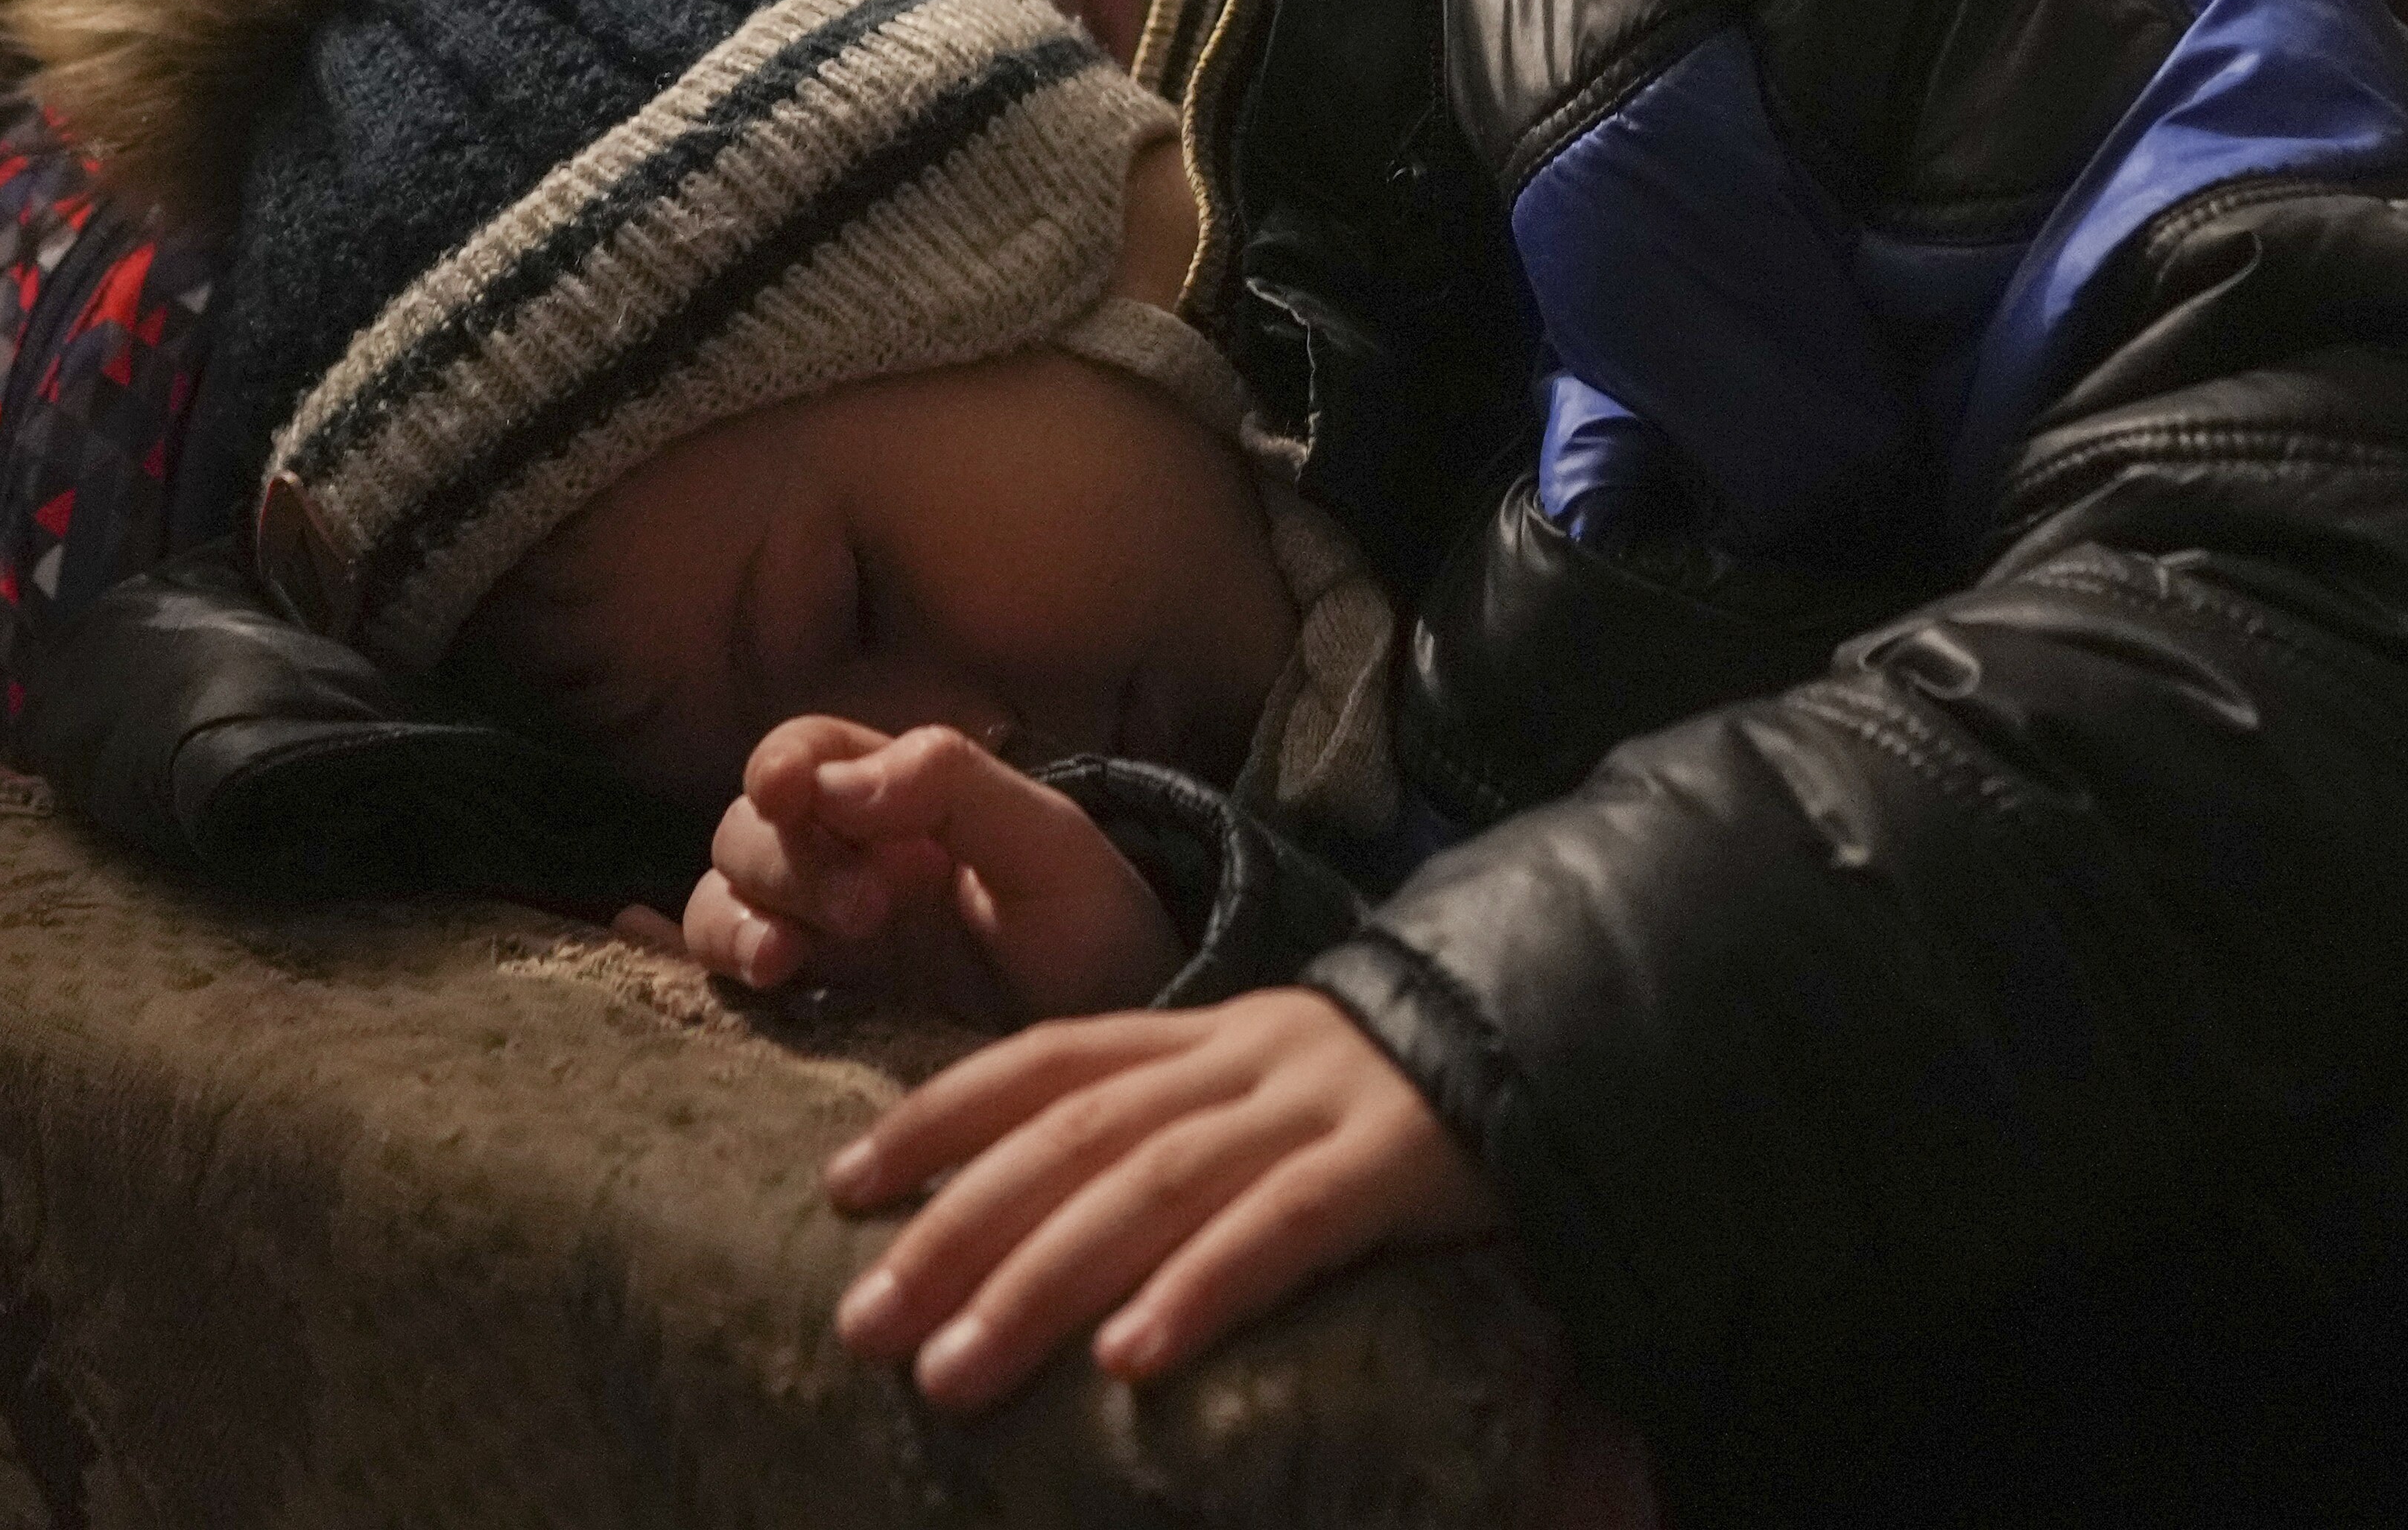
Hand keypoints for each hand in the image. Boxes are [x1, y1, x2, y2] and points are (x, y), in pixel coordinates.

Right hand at [672, 718, 1177, 1029]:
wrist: (1117, 1056)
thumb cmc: (1096, 934)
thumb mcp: (1052, 848)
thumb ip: (954, 788)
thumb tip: (838, 781)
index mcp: (896, 801)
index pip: (804, 754)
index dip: (783, 765)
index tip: (794, 796)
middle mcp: (842, 861)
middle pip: (749, 831)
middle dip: (787, 862)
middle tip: (868, 911)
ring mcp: (819, 943)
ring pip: (721, 906)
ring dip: (734, 924)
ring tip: (784, 965)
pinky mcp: (810, 1018)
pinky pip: (716, 985)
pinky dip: (664, 964)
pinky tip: (632, 950)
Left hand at [826, 987, 1499, 1413]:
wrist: (1567, 1041)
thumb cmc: (1398, 1105)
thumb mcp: (1274, 1100)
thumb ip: (1179, 1146)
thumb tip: (1050, 1251)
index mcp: (1206, 1034)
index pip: (1044, 1059)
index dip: (937, 1116)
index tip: (840, 1189)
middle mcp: (1243, 1058)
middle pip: (1071, 1134)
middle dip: (955, 1229)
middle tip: (861, 1327)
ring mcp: (1319, 1103)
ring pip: (1154, 1183)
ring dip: (1040, 1279)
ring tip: (952, 1372)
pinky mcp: (1399, 1161)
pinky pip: (1287, 1229)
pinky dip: (1201, 1289)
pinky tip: (1131, 1360)